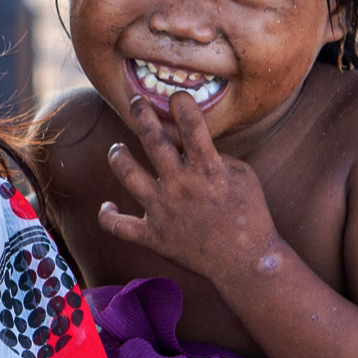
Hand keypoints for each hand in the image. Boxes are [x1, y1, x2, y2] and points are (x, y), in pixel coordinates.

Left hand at [98, 92, 283, 281]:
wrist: (245, 261)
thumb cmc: (249, 214)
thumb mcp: (244, 176)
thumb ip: (218, 156)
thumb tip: (192, 143)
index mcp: (208, 169)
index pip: (192, 125)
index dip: (182, 103)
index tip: (176, 96)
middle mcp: (181, 186)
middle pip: (153, 141)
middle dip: (142, 114)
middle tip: (136, 102)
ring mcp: (163, 210)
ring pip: (128, 175)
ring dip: (118, 156)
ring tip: (117, 148)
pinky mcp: (153, 236)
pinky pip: (119, 226)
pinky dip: (108, 215)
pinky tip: (108, 206)